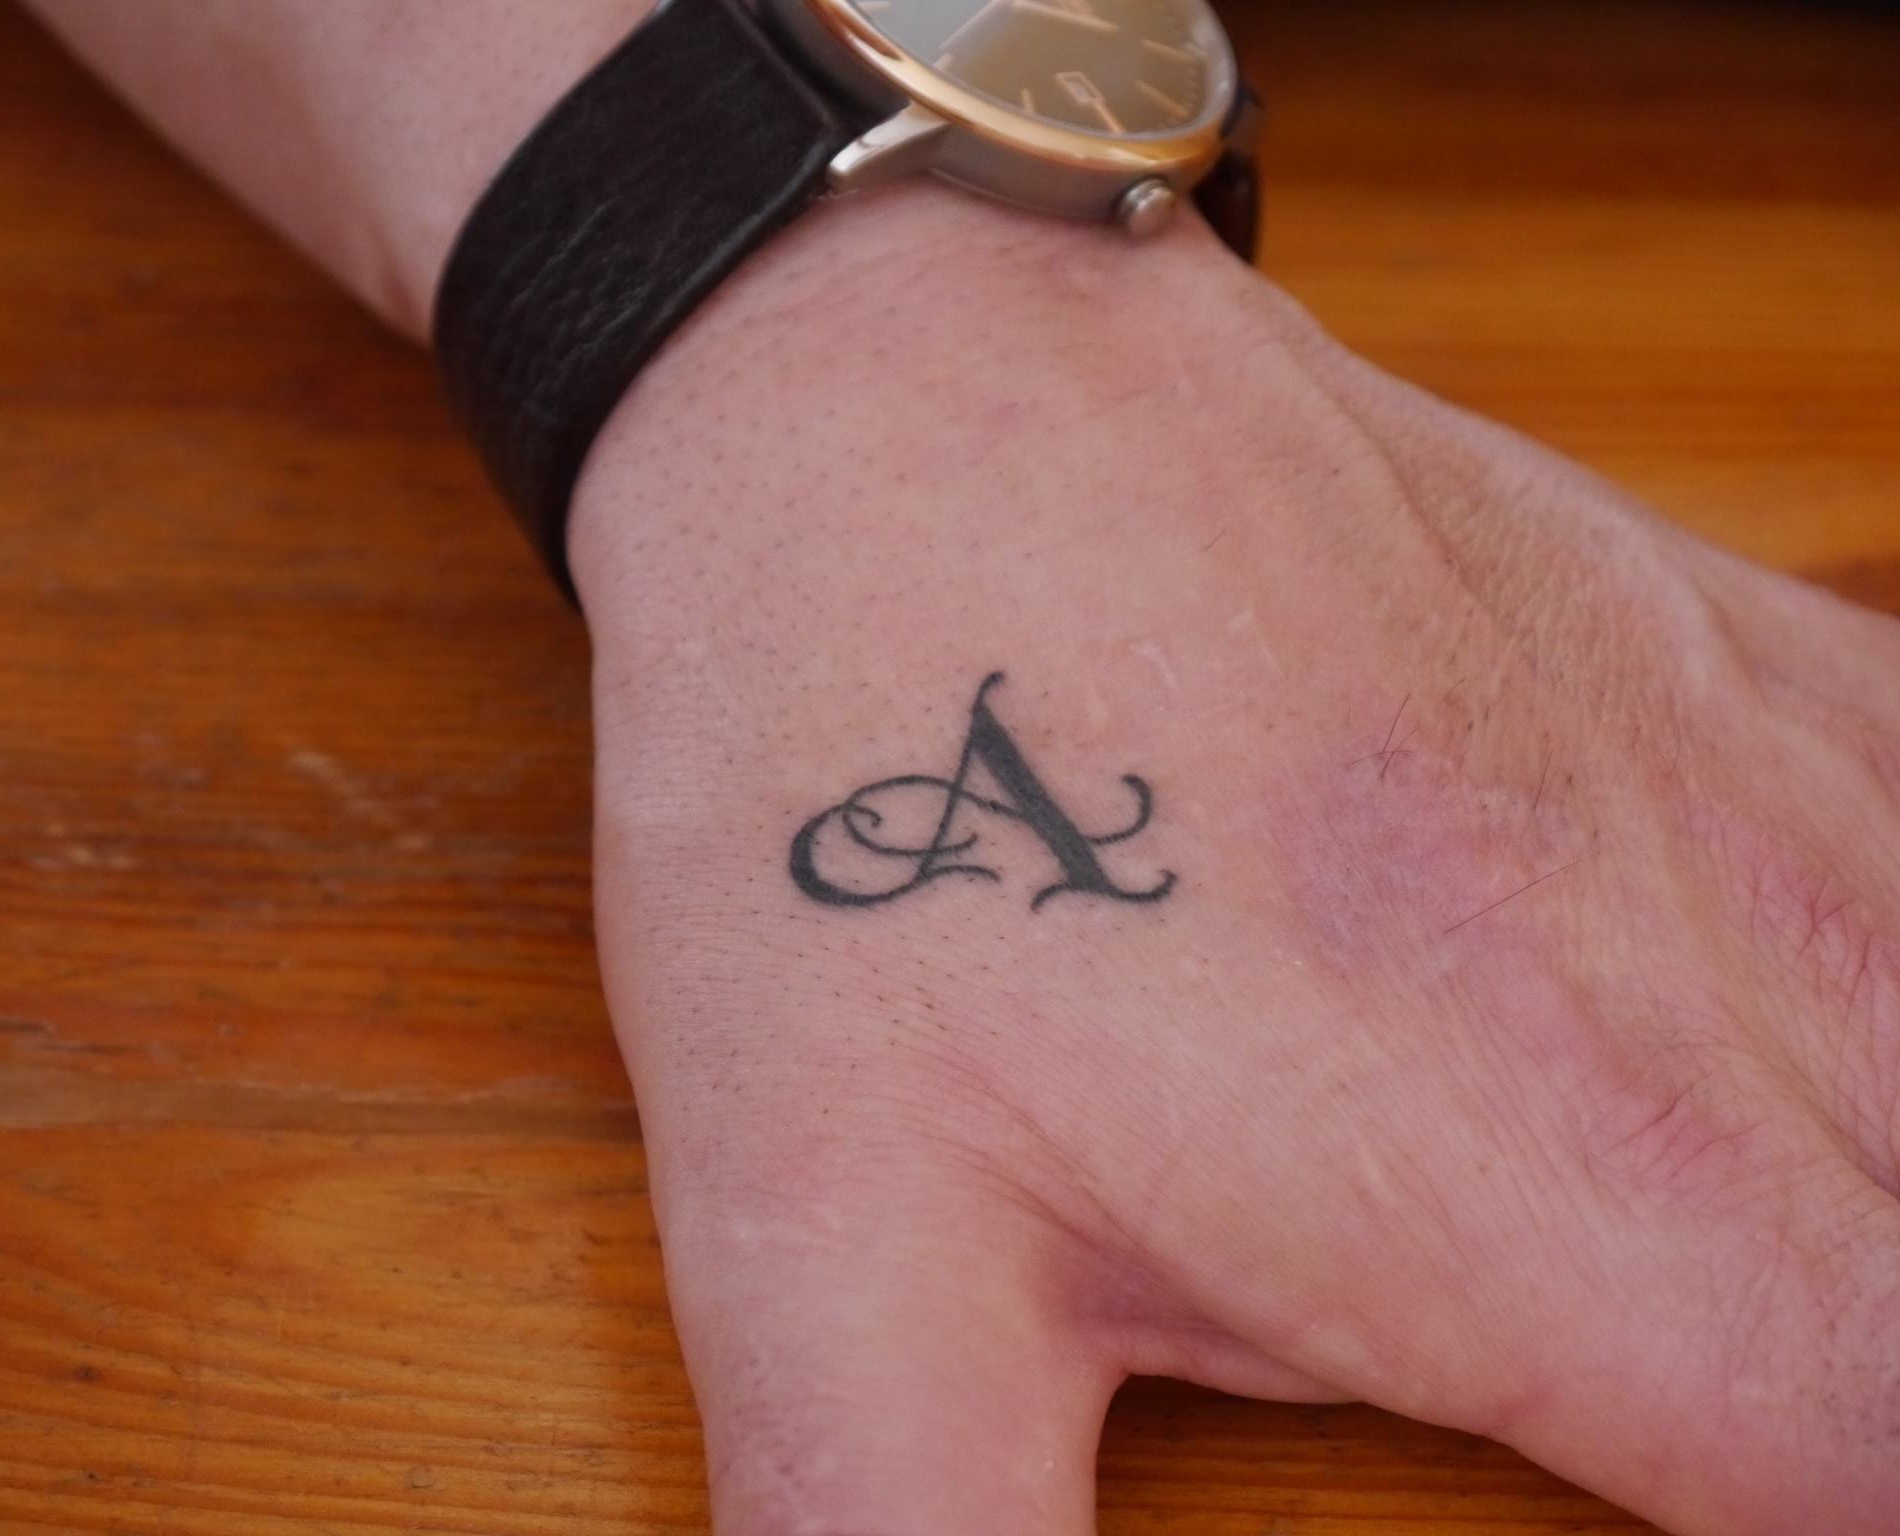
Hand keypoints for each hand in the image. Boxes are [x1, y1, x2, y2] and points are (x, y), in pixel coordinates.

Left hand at [570, 186, 1899, 1535]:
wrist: (903, 397)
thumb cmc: (865, 778)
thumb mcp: (832, 1237)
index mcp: (1575, 1189)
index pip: (1890, 1476)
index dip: (1828, 1513)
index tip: (1690, 1480)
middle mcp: (1750, 982)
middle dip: (1847, 1371)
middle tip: (1673, 1374)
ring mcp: (1763, 784)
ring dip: (1873, 1197)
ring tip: (1738, 1257)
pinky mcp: (1722, 656)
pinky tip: (1811, 1047)